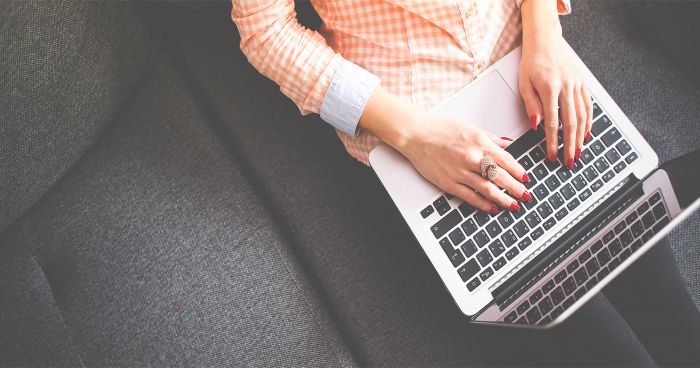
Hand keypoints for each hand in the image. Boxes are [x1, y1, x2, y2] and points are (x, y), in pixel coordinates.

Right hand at [397, 112, 530, 213]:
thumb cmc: (439, 129)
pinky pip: (470, 196)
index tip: (526, 179)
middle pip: (501, 176)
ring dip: (503, 199)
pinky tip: (492, 208)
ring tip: (514, 205)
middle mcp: (472, 158)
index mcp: (479, 142)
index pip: (506, 160)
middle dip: (516, 188)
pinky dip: (483, 204)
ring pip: (488, 189)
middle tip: (526, 195)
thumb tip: (507, 143)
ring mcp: (460, 172)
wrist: (416, 135)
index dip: (519, 171)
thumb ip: (491, 138)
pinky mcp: (449, 183)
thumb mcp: (470, 127)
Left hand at [519, 0, 592, 168]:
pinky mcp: (582, 83)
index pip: (553, 122)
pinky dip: (589, 121)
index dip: (552, 142)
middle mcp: (567, 87)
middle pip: (571, 123)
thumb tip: (537, 126)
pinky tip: (586, 134)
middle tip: (569, 161)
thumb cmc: (532, 62)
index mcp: (550, 88)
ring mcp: (577, 85)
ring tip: (578, 152)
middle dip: (570, 145)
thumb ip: (531, 105)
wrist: (545, 41)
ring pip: (583, 116)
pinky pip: (588, 106)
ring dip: (581, 137)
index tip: (551, 155)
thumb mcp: (524, 83)